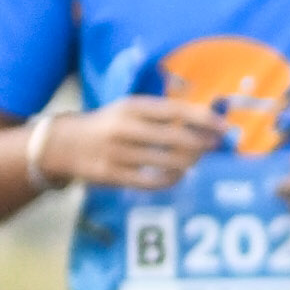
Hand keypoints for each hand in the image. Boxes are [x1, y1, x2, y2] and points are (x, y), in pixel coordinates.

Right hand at [49, 96, 213, 193]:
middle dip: (201, 144)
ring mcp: (117, 153)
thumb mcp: (130, 109)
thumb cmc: (110, 124)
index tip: (224, 127)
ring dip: (188, 163)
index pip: (175, 111)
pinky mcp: (112, 175)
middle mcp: (124, 128)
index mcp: (131, 106)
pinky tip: (178, 175)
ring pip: (166, 163)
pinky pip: (152, 182)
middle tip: (214, 146)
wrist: (64, 144)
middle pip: (175, 138)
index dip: (203, 119)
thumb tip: (207, 119)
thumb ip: (163, 113)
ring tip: (195, 160)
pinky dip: (171, 179)